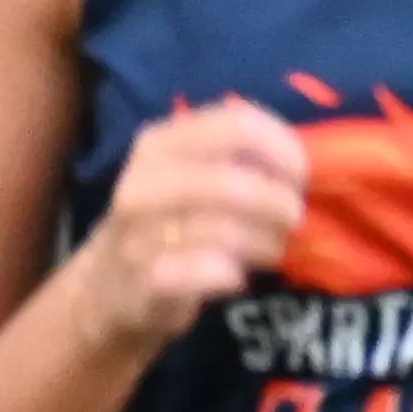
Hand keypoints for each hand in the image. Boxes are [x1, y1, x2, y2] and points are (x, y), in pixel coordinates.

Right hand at [60, 101, 310, 367]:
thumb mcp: (188, 173)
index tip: (300, 176)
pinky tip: (235, 275)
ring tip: (271, 249)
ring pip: (230, 231)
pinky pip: (211, 271)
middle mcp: (143, 182)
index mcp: (159, 143)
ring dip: (267, 243)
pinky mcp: (147, 280)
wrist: (109, 286)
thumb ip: (236, 158)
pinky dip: (234, 274)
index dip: (283, 149)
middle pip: (236, 183)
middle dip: (280, 204)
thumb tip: (303, 162)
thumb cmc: (168, 221)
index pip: (238, 125)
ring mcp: (140, 233)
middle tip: (291, 219)